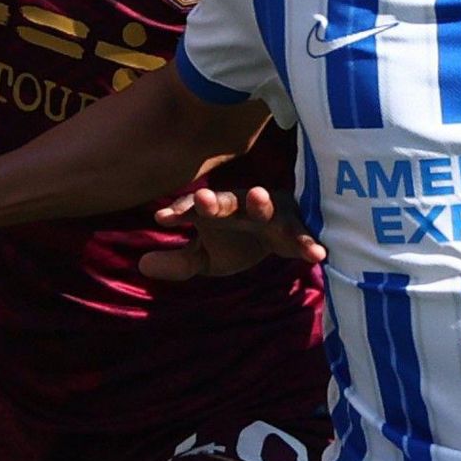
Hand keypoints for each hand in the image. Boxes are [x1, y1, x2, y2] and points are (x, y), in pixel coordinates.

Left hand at [139, 187, 325, 281]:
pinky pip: (303, 237)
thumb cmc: (238, 242)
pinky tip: (317, 255)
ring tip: (258, 195)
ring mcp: (272, 216)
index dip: (180, 211)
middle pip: (226, 201)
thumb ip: (179, 262)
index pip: (194, 208)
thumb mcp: (206, 257)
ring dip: (262, 201)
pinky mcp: (297, 231)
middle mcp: (243, 208)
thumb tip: (142, 266)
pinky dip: (309, 243)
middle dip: (215, 199)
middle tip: (202, 198)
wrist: (283, 239)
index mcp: (217, 212)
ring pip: (266, 206)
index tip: (162, 219)